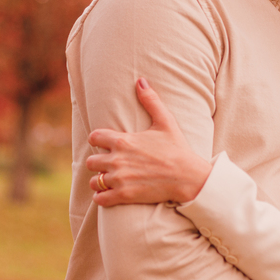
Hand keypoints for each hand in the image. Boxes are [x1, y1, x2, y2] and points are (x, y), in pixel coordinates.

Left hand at [88, 79, 211, 205]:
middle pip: (90, 161)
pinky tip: (110, 194)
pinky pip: (100, 198)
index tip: (106, 144)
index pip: (94, 137)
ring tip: (110, 180)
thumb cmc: (177, 149)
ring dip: (100, 180)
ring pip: (94, 181)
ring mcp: (119, 179)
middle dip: (98, 162)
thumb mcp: (166, 122)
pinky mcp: (124, 195)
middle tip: (109, 164)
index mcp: (123, 141)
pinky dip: (102, 197)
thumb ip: (151, 101)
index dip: (98, 140)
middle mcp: (117, 160)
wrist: (188, 177)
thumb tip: (140, 81)